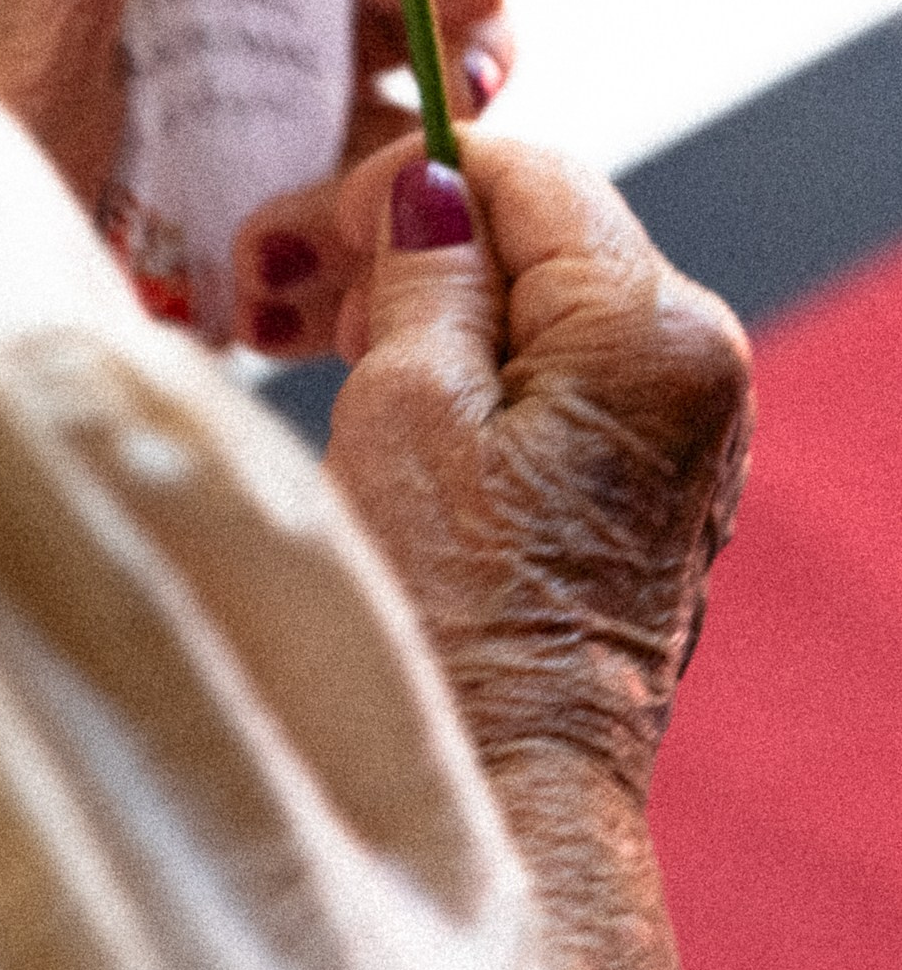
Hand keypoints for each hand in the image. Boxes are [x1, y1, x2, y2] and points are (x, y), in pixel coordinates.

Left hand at [0, 0, 510, 265]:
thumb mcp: (19, 88)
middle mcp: (239, 64)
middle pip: (395, 31)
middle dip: (452, 57)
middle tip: (473, 96)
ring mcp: (266, 163)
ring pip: (396, 148)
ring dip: (412, 177)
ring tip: (377, 218)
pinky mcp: (275, 260)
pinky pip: (367, 253)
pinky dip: (375, 267)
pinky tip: (329, 297)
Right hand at [272, 135, 749, 969]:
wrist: (498, 798)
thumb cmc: (447, 618)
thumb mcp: (404, 401)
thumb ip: (421, 263)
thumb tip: (423, 182)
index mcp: (655, 330)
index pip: (524, 170)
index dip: (401, 178)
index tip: (308, 229)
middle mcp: (698, 372)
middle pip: (532, 232)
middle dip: (396, 235)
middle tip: (271, 274)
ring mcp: (679, 436)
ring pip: (531, 300)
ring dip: (413, 295)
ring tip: (297, 331)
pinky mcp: (641, 488)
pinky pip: (547, 374)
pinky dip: (456, 359)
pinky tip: (362, 378)